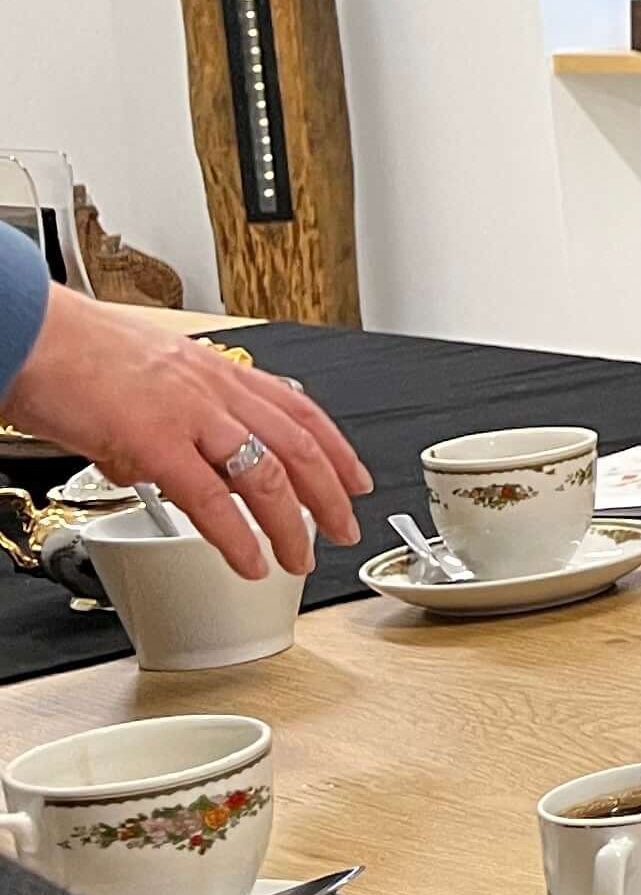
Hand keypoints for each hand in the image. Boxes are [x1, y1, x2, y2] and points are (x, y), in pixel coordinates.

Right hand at [0, 288, 366, 576]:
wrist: (29, 332)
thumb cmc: (74, 352)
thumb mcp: (148, 377)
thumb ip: (171, 420)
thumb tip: (162, 468)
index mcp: (216, 371)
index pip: (299, 411)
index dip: (336, 448)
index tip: (354, 477)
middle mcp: (215, 389)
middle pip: (298, 448)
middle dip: (331, 494)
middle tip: (346, 528)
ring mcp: (190, 415)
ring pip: (266, 476)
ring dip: (292, 525)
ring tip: (301, 558)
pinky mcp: (155, 442)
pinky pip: (211, 500)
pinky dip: (238, 538)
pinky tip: (250, 561)